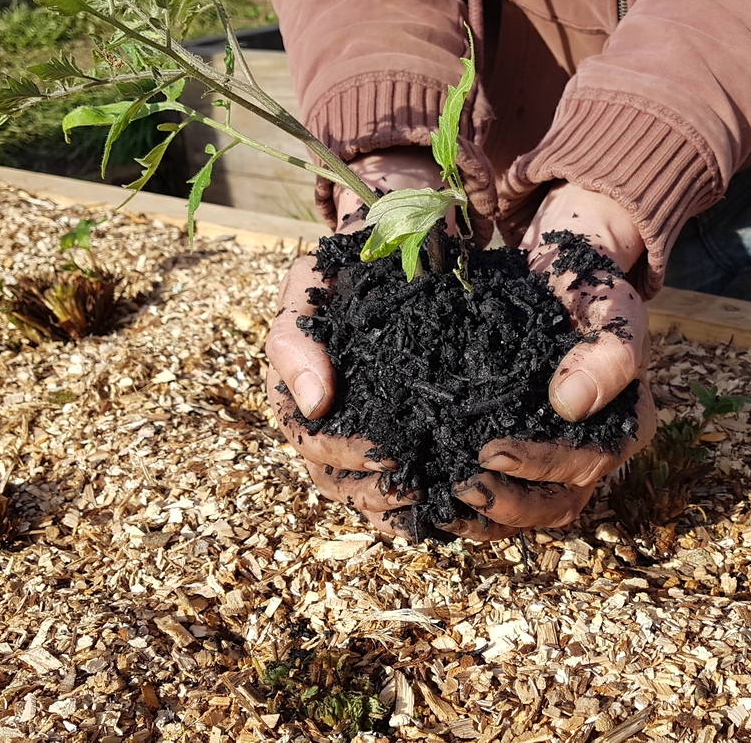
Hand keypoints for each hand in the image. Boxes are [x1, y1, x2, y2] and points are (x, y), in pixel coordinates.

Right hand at [265, 147, 442, 536]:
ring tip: (439, 499)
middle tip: (420, 485)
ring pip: (369, 493)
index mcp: (302, 394)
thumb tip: (315, 402)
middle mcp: (332, 422)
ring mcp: (368, 432)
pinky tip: (454, 509)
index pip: (310, 442)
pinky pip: (407, 486)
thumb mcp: (310, 284)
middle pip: (336, 480)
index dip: (343, 456)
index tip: (388, 454)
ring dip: (398, 506)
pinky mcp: (410, 434)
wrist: (396, 243)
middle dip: (374, 492)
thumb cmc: (348, 269)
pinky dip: (424, 504)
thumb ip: (296, 337)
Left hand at [440, 183, 657, 540]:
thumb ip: (608, 352)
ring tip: (434, 502)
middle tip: (458, 487)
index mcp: (622, 430)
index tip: (493, 452)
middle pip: (553, 506)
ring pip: (521, 510)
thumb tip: (570, 404)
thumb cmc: (592, 292)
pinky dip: (458, 498)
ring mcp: (551, 459)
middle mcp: (589, 454)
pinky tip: (421, 493)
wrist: (562, 276)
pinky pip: (492, 491)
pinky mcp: (515, 451)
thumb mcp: (612, 309)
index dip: (540, 467)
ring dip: (478, 516)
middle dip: (505, 505)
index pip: (585, 465)